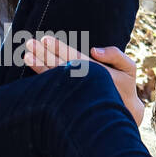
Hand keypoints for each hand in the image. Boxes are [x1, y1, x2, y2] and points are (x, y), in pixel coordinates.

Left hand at [23, 34, 144, 127]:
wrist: (124, 117)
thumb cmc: (125, 88)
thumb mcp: (128, 68)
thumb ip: (114, 55)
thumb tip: (94, 50)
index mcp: (99, 74)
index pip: (76, 59)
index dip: (59, 49)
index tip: (45, 40)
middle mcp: (86, 85)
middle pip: (61, 67)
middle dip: (44, 55)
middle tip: (29, 44)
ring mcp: (77, 95)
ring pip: (55, 79)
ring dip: (40, 67)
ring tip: (27, 56)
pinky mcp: (71, 102)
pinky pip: (55, 90)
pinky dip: (43, 80)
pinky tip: (33, 69)